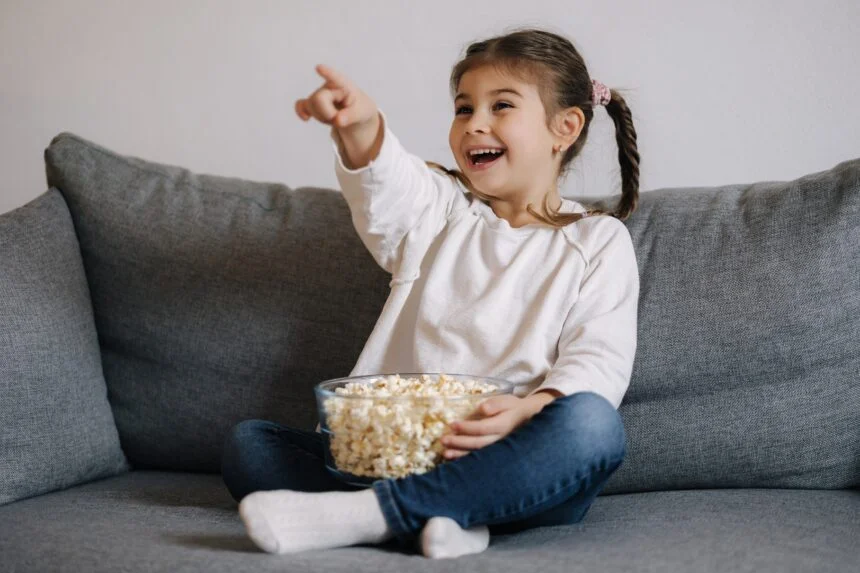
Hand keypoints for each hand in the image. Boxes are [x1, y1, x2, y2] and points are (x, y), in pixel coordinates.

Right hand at [295, 64, 377, 131]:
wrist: (354, 112)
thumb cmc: (360, 108)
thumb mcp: (363, 113)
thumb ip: (351, 116)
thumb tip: (338, 121)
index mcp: (344, 84)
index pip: (336, 78)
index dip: (327, 73)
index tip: (318, 67)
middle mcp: (329, 86)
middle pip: (318, 100)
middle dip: (327, 113)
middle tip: (340, 117)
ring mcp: (319, 94)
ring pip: (311, 106)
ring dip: (323, 118)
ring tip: (335, 116)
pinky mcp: (312, 103)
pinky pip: (301, 105)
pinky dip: (302, 112)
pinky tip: (306, 118)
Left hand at [440, 391, 558, 459]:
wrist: (528, 420)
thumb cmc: (514, 408)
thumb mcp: (507, 401)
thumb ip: (496, 404)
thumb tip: (482, 407)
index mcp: (503, 425)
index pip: (482, 428)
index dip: (466, 427)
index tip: (452, 424)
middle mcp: (501, 440)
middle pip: (478, 443)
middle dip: (459, 442)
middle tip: (443, 440)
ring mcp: (498, 449)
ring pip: (478, 454)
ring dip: (460, 454)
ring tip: (445, 453)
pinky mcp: (495, 454)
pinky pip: (480, 459)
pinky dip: (466, 460)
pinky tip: (454, 460)